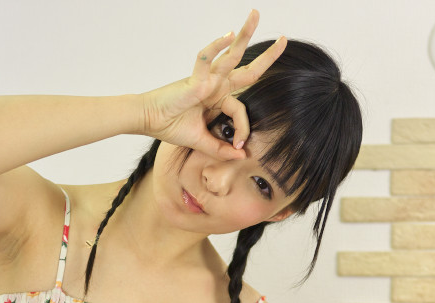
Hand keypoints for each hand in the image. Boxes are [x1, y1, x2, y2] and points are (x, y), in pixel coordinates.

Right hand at [139, 9, 286, 158]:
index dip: (243, 129)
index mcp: (218, 99)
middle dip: (267, 56)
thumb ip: (220, 149)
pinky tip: (229, 33)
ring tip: (255, 14)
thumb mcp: (202, 142)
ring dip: (245, 34)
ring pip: (231, 54)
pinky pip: (207, 57)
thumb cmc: (171, 127)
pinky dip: (217, 45)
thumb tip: (241, 157)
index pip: (241, 110)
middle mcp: (216, 85)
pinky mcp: (195, 78)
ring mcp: (207, 78)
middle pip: (247, 69)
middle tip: (284, 40)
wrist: (150, 122)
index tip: (238, 146)